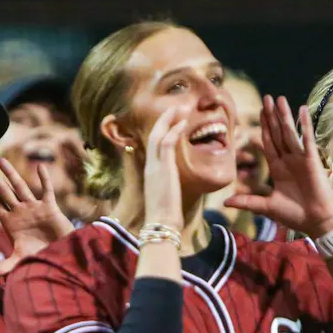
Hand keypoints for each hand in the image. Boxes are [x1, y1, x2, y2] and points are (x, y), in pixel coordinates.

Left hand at [0, 158, 74, 278]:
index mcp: (11, 222)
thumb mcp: (18, 262)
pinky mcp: (50, 209)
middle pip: (3, 191)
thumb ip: (1, 267)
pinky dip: (44, 180)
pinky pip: (47, 191)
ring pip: (20, 187)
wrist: (61, 258)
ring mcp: (35, 208)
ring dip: (11, 174)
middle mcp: (21, 212)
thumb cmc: (40, 258)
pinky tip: (40, 167)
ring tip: (0, 160)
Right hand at [141, 106, 189, 228]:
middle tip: (174, 107)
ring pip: (158, 135)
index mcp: (150, 172)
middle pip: (153, 135)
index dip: (161, 130)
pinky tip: (182, 122)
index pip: (152, 145)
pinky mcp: (163, 169)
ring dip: (169, 120)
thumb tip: (174, 184)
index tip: (170, 120)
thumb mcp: (165, 196)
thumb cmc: (165, 217)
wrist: (161, 226)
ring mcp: (155, 166)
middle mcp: (150, 166)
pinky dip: (174, 131)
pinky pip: (168, 144)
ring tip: (180, 108)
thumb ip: (167, 186)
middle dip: (164, 120)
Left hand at [224, 95, 332, 238]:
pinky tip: (301, 109)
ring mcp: (300, 158)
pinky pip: (307, 139)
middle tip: (266, 98)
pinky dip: (304, 124)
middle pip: (277, 133)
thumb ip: (247, 201)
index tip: (259, 112)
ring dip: (284, 115)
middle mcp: (288, 160)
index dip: (263, 127)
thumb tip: (225, 202)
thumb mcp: (266, 207)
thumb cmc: (295, 215)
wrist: (317, 222)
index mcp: (278, 168)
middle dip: (271, 116)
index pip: (268, 143)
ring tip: (278, 99)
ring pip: (289, 132)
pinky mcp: (311, 160)